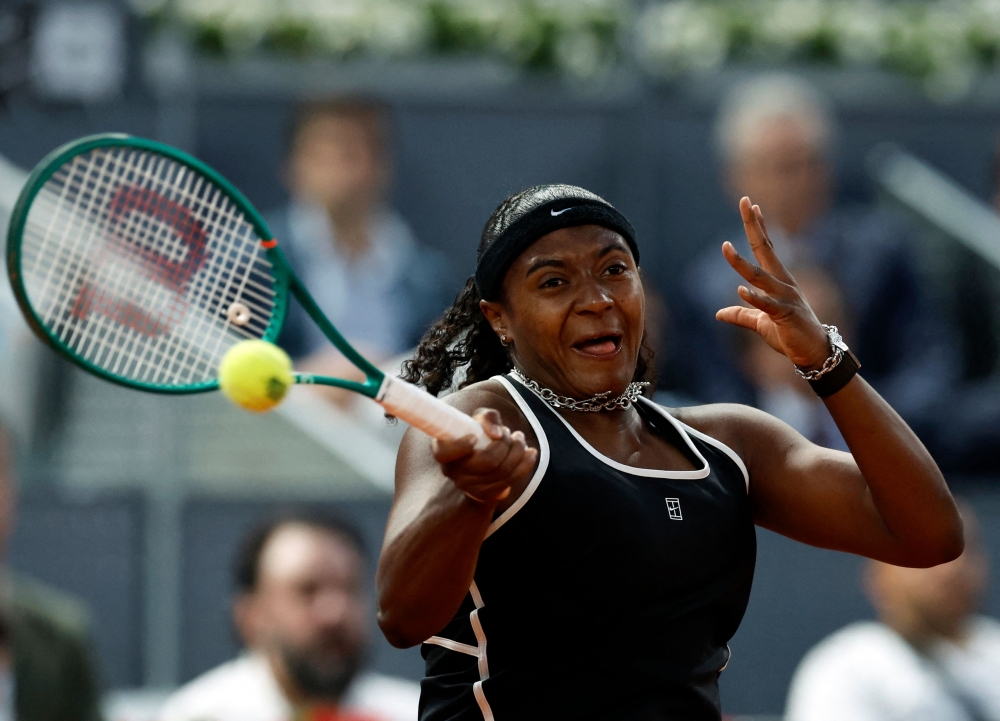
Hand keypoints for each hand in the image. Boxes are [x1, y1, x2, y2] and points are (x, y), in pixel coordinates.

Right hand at [431, 408, 537, 505]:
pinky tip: (531, 452)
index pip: (445, 453)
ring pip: (503, 470)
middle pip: (486, 461)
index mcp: (443, 452)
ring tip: (519, 438)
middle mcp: (453, 472)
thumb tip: (496, 434)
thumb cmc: (478, 436)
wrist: (481, 464)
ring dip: (517, 449)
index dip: (460, 446)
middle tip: (507, 432)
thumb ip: (487, 417)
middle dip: (505, 442)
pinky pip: (513, 479)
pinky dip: (526, 462)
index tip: (474, 437)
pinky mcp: (487, 495)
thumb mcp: (478, 420)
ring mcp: (470, 487)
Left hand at [716, 197, 831, 369]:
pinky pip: (767, 304)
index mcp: (778, 281)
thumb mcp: (760, 323)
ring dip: (741, 263)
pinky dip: (754, 297)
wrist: (814, 354)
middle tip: (745, 201)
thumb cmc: (790, 336)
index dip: (759, 227)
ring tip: (725, 247)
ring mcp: (786, 297)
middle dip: (754, 226)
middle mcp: (783, 283)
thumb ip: (741, 315)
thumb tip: (719, 313)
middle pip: (765, 249)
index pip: (767, 248)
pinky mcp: (786, 315)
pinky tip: (740, 289)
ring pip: (759, 276)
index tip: (752, 206)